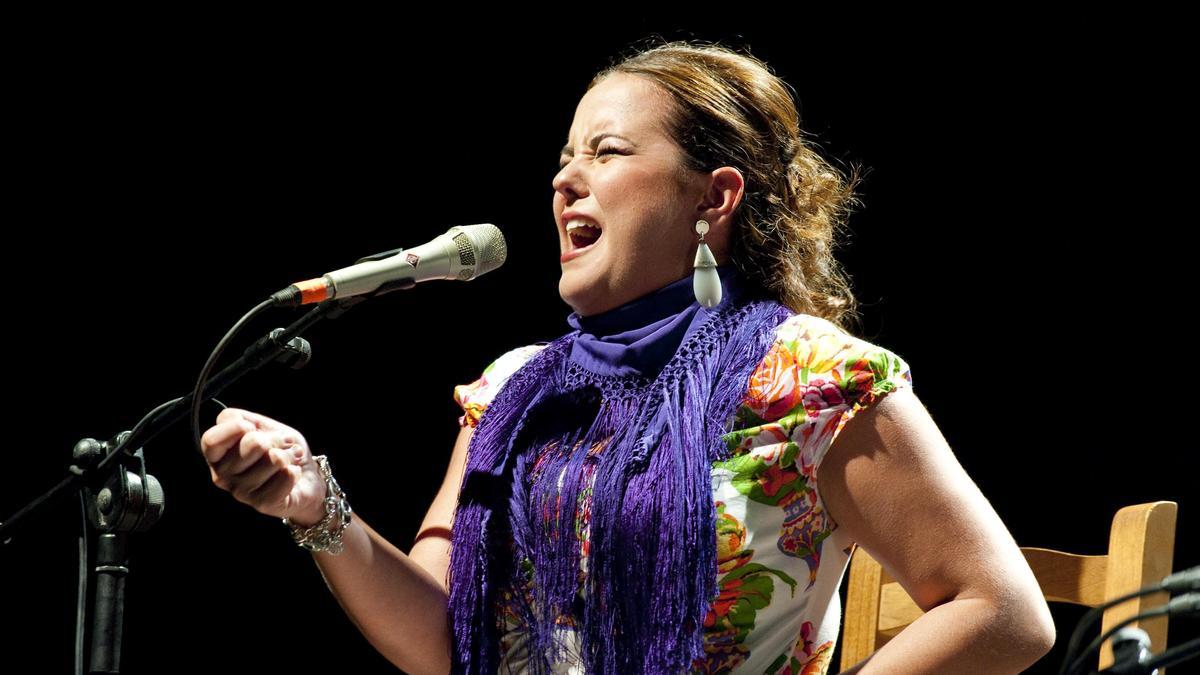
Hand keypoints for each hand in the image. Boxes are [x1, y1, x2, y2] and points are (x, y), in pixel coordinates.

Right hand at [199, 407, 326, 525]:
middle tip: (282, 444)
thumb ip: (244, 419)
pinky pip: (286, 476)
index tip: (251, 427)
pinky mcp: (261, 503)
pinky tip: (292, 473)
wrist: (304, 475)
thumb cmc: (279, 448)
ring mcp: (241, 492)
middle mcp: (223, 476)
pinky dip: (295, 470)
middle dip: (275, 438)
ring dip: (289, 455)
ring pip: (274, 460)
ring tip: (289, 458)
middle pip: (253, 444)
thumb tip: (242, 424)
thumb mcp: (261, 425)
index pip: (211, 440)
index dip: (235, 427)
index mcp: (217, 455)